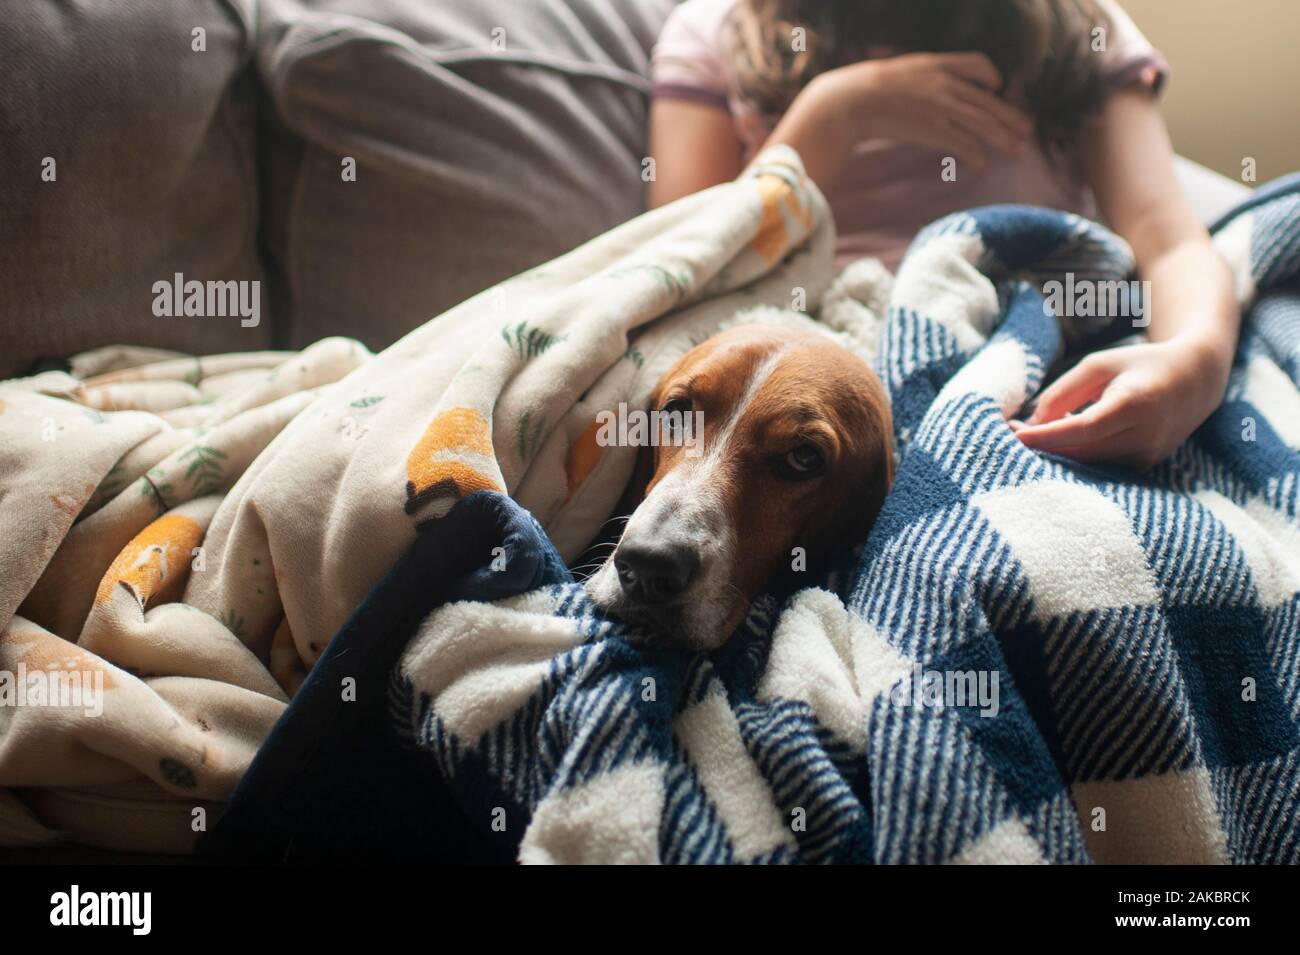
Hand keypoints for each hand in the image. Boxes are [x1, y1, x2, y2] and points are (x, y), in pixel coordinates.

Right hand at [813, 52, 1033, 173]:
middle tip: (1026, 131)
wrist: (850, 101)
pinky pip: (963, 143)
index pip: (977, 64)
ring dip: (1002, 138)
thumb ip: (921, 78)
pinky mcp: (932, 130)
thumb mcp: (899, 73)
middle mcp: (944, 84)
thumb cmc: (867, 91)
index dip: (991, 78)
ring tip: (1016, 151)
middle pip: (986, 100)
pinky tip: (982, 166)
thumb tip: (929, 91)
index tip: (997, 89)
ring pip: (981, 123)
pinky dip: (976, 155)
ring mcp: (940, 107)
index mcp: (936, 65)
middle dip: (1009, 117)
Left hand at [1010, 334, 1233, 469]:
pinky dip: (1074, 456)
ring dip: (1054, 452)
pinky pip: (1098, 467)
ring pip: (1085, 463)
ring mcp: (1145, 458)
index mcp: (1135, 404)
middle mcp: (1144, 437)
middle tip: (1011, 429)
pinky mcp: (1142, 469)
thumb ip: (1062, 393)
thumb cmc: (1138, 366)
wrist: (1195, 382)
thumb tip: (1032, 425)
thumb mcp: (1098, 365)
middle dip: (1041, 444)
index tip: (1014, 435)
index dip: (1046, 435)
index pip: (1082, 429)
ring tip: (1028, 433)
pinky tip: (1056, 442)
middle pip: (1079, 451)